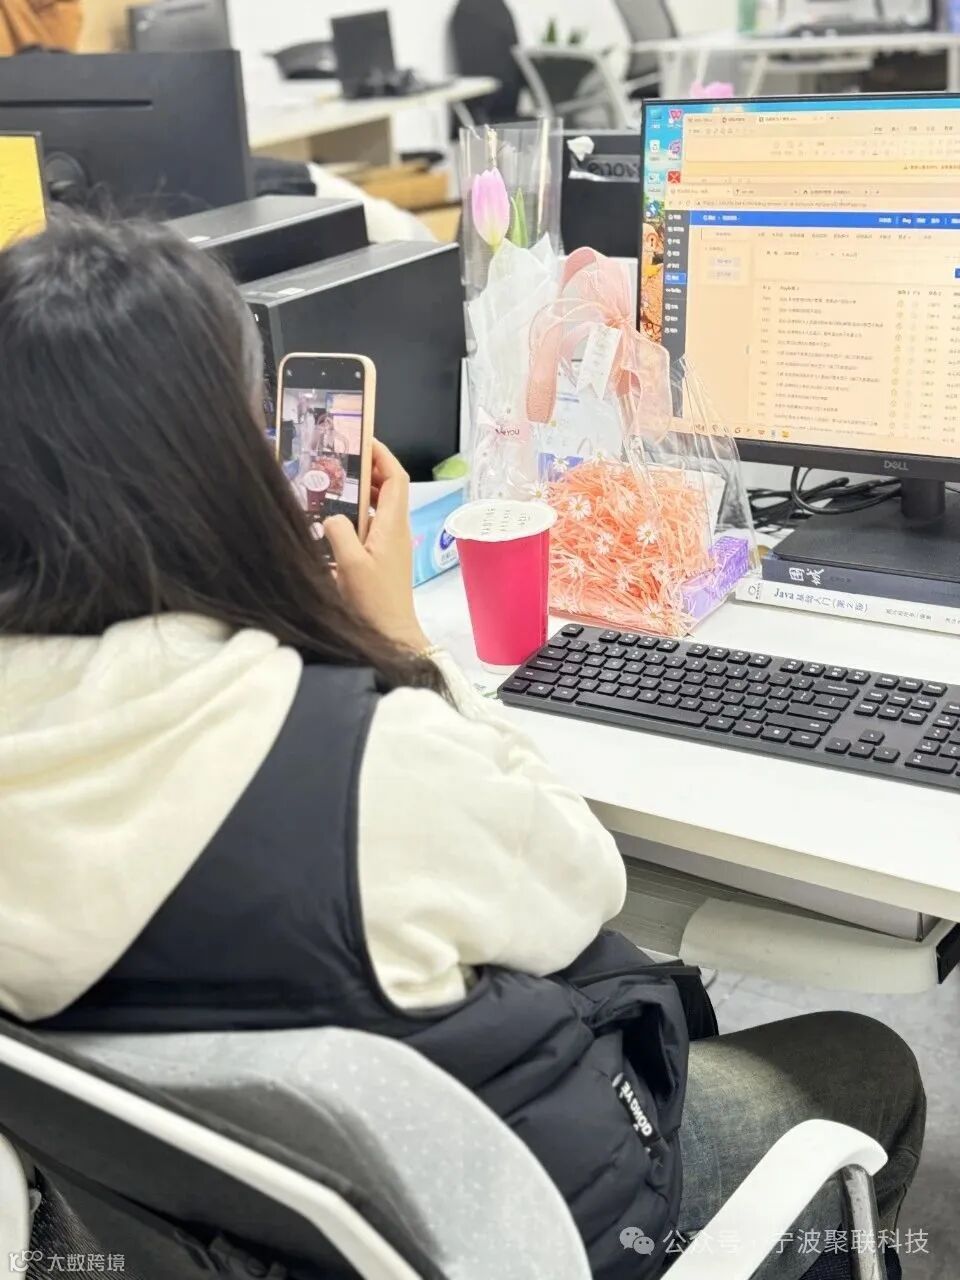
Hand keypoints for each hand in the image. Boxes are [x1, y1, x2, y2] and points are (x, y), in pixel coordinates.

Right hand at [323, 440, 430, 652]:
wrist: (392, 636)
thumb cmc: (374, 603)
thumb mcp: (350, 564)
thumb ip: (339, 532)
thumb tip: (331, 516)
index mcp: (393, 525)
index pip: (395, 477)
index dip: (382, 455)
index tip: (363, 438)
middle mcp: (396, 530)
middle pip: (388, 487)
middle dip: (368, 468)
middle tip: (340, 458)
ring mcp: (391, 544)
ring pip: (379, 506)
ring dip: (361, 491)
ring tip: (333, 482)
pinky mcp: (383, 558)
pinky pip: (372, 524)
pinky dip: (357, 513)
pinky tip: (334, 518)